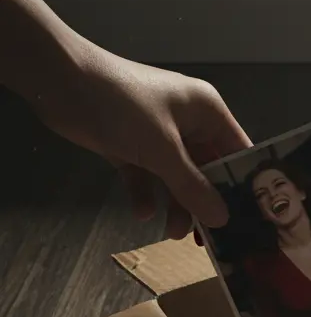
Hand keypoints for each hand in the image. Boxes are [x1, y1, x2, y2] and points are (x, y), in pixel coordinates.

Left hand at [34, 40, 250, 238]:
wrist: (55, 78)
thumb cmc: (121, 106)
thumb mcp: (163, 151)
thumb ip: (194, 188)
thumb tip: (223, 220)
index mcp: (207, 113)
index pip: (239, 153)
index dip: (245, 187)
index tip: (249, 222)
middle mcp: (188, 123)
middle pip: (208, 171)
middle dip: (205, 203)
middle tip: (210, 238)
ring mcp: (158, 133)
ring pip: (177, 178)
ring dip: (176, 205)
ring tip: (173, 233)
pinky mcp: (130, 144)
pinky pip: (148, 176)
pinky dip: (147, 194)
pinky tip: (142, 212)